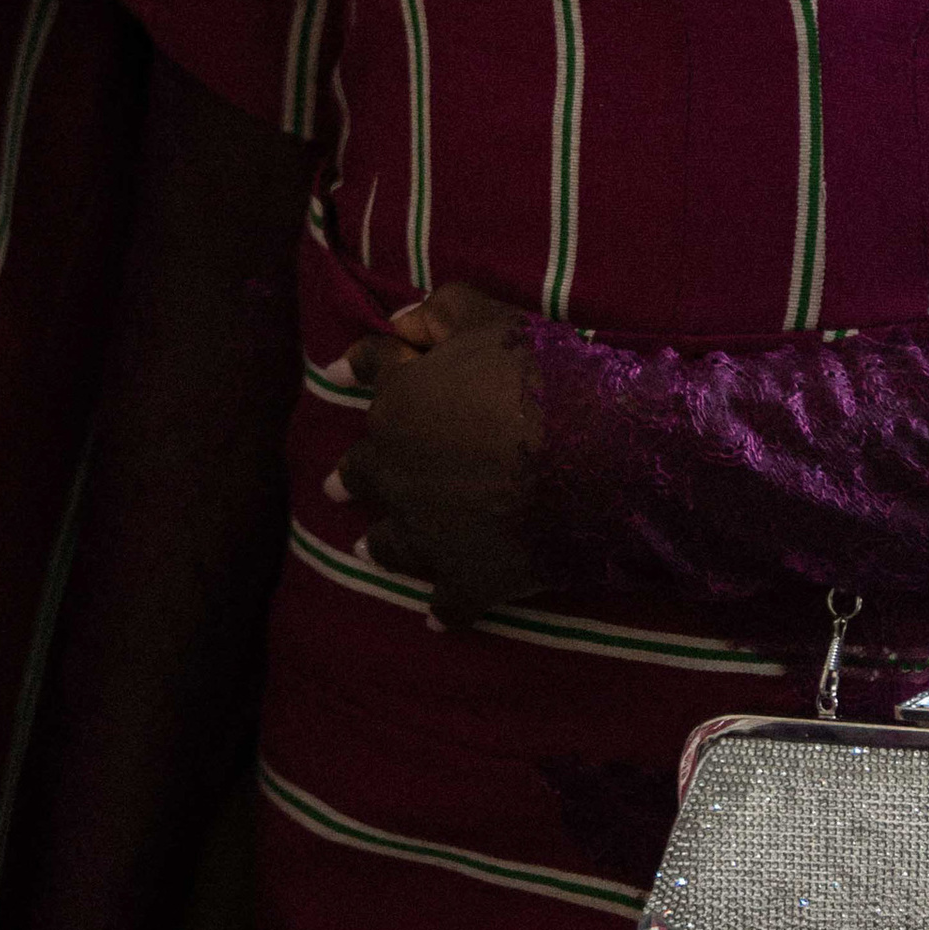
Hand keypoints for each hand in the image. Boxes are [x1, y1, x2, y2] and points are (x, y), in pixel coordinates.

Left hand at [335, 280, 551, 625]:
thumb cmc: (540, 376)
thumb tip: (398, 319)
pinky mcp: (465, 581)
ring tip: (369, 549)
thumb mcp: (487, 318)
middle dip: (351, 477)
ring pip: (390, 543)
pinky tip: (435, 617)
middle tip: (338, 488)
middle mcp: (396, 471)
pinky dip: (442, 609)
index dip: (357, 365)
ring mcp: (427, 532)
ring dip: (380, 544)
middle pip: (361, 472)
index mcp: (398, 402)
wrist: (591, 457)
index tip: (337, 372)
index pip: (370, 372)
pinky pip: (446, 603)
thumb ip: (437, 311)